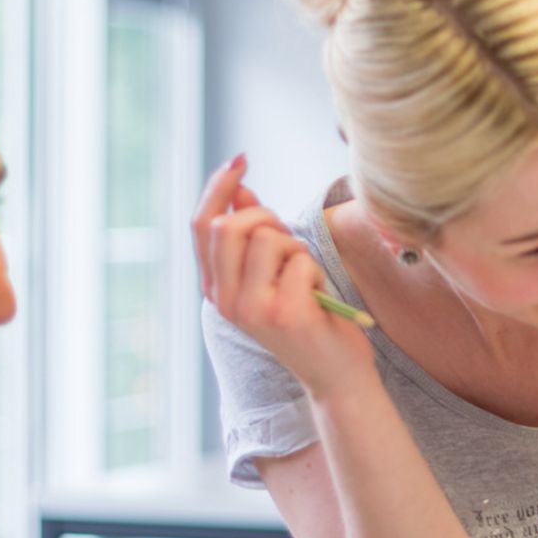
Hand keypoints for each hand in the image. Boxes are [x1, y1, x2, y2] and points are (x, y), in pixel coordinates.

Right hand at [193, 154, 374, 395]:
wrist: (335, 377)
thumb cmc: (309, 319)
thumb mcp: (273, 275)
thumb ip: (252, 237)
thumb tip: (241, 191)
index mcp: (217, 289)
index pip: (202, 225)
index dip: (219, 187)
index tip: (240, 160)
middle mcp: (225, 301)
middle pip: (228, 225)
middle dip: (265, 218)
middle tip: (289, 242)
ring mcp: (252, 310)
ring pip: (267, 238)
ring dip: (296, 249)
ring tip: (305, 279)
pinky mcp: (284, 315)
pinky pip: (300, 261)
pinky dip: (316, 271)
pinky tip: (319, 298)